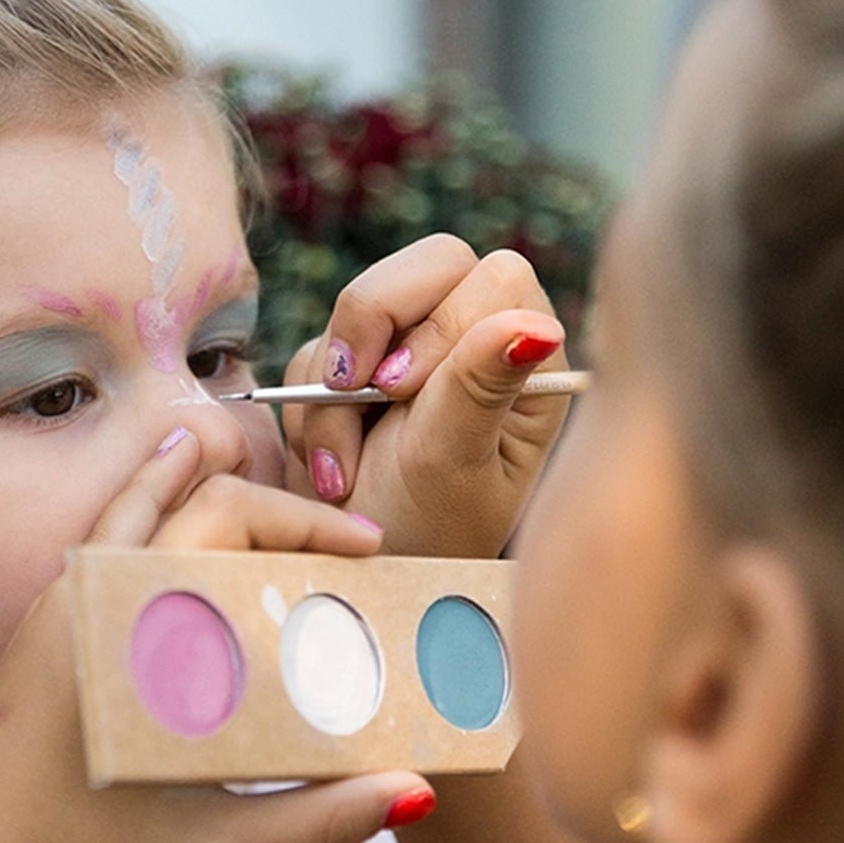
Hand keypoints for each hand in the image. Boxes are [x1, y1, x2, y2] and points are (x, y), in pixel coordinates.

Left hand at [0, 429, 431, 842]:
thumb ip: (317, 822)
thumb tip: (416, 793)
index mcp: (130, 622)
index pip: (229, 518)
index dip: (306, 522)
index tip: (369, 548)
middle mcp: (88, 597)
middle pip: (194, 502)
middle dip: (276, 510)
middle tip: (344, 543)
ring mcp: (57, 611)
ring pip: (134, 508)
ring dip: (194, 484)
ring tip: (233, 457)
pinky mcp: (42, 637)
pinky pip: (105, 545)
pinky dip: (143, 511)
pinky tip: (161, 520)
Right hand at [281, 235, 570, 557]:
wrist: (361, 577)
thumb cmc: (425, 533)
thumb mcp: (451, 463)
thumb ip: (478, 385)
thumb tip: (534, 324)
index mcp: (530, 361)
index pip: (490, 277)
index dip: (437, 323)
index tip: (398, 392)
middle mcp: (480, 343)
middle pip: (424, 265)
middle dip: (370, 330)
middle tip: (351, 395)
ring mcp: (416, 352)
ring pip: (357, 310)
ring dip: (333, 392)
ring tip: (345, 466)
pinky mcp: (363, 370)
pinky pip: (318, 350)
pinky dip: (309, 408)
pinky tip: (331, 465)